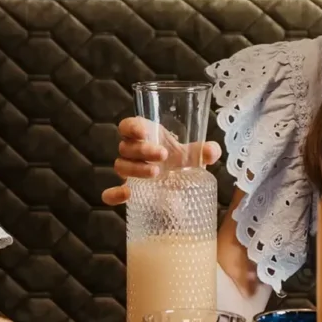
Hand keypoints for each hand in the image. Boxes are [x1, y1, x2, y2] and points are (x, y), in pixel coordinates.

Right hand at [100, 116, 221, 206]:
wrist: (179, 185)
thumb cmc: (181, 161)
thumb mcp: (193, 155)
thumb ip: (204, 151)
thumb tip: (212, 150)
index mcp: (144, 136)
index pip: (128, 126)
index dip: (132, 127)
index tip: (143, 131)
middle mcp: (132, 152)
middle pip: (126, 147)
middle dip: (143, 150)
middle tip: (163, 156)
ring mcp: (128, 172)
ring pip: (120, 166)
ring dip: (136, 169)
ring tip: (156, 173)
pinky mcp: (127, 191)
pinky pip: (110, 193)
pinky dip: (113, 195)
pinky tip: (126, 195)